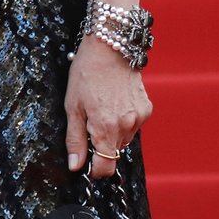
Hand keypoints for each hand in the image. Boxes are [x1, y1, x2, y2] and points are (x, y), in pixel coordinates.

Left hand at [65, 39, 150, 177]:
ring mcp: (139, 118)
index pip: (106, 166)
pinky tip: (114, 103)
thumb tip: (75, 166)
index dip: (95, 169)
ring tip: (100, 108)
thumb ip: (75, 139)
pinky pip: (133, 125)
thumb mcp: (72, 107)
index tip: (86, 165)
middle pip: (113, 152)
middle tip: (88, 123)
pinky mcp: (147, 110)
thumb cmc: (86, 74)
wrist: (110, 49)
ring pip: (123, 139)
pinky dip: (123, 121)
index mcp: (106, 127)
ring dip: (112, 132)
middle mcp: (127, 126)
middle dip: (100, 146)